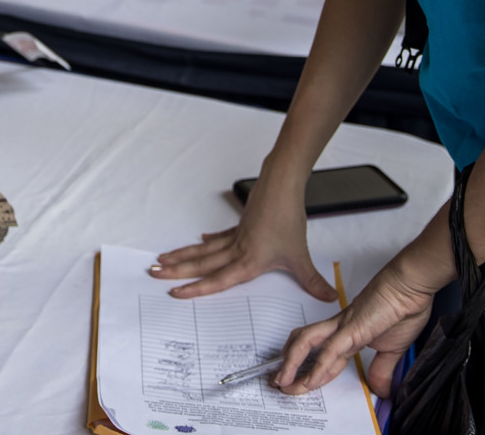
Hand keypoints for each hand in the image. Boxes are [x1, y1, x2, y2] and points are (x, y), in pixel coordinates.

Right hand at [149, 172, 334, 300]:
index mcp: (248, 262)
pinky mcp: (240, 226)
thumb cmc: (288, 219)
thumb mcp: (300, 256)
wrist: (281, 186)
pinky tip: (199, 240)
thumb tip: (330, 298)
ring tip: (161, 260)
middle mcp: (236, 251)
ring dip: (181, 255)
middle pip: (200, 263)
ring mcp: (235, 237)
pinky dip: (207, 241)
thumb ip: (313, 280)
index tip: (175, 293)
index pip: (217, 280)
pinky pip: (218, 238)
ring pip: (202, 250)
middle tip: (153, 274)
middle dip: (175, 271)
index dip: (195, 288)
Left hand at [274, 250, 439, 397]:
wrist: (410, 286)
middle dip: (289, 367)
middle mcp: (338, 329)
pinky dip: (319, 367)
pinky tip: (310, 381)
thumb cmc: (403, 309)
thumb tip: (381, 390)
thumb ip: (383, 369)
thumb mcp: (393, 349)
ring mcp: (342, 327)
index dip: (309, 372)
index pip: (321, 357)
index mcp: (347, 334)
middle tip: (279, 385)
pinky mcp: (352, 328)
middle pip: (304, 347)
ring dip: (292, 365)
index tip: (298, 385)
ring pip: (306, 344)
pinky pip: (330, 350)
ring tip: (282, 384)